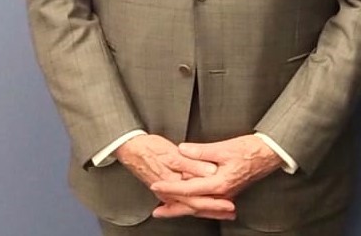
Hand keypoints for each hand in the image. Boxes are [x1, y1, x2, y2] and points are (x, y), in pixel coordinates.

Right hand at [114, 133, 234, 219]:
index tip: (229, 205)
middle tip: (230, 212)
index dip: (214, 203)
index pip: (197, 199)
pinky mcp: (166, 187)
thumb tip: (209, 171)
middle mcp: (170, 192)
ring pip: (190, 204)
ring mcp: (167, 191)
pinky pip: (182, 200)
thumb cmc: (148, 149)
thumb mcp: (171, 154)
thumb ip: (192, 164)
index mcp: (173, 184)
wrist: (129, 149)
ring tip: (222, 211)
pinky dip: (194, 204)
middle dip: (214, 210)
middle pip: (195, 205)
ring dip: (206, 209)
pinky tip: (200, 204)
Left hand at [150, 134, 283, 217]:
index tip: (156, 185)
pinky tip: (190, 203)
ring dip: (183, 208)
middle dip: (173, 209)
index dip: (171, 187)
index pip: (189, 188)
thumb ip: (202, 151)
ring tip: (168, 210)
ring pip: (200, 206)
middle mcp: (222, 193)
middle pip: (192, 205)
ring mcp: (226, 194)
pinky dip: (196, 204)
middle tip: (156, 211)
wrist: (270, 154)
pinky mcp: (229, 191)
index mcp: (220, 183)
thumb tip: (182, 150)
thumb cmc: (251, 150)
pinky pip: (207, 202)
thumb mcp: (225, 147)